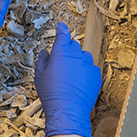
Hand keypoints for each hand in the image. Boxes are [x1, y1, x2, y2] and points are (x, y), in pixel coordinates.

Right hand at [35, 22, 102, 136]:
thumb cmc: (51, 94)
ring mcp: (88, 64)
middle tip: (61, 63)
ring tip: (70, 76)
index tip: (60, 26)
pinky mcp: (96, 75)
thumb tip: (45, 53)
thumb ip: (42, 61)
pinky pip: (91, 69)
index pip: (62, 34)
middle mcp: (76, 55)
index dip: (61, 29)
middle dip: (68, 50)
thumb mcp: (39, 76)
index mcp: (61, 52)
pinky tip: (78, 83)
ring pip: (83, 57)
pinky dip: (85, 72)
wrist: (68, 110)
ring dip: (78, 61)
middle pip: (74, 45)